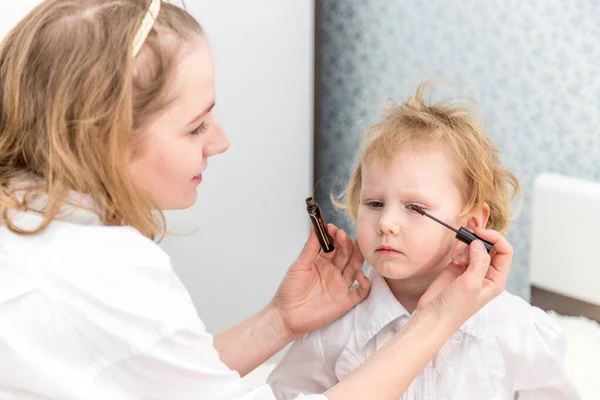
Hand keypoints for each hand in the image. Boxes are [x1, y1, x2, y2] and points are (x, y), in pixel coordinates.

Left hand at [272, 224, 370, 338]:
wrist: (286, 315)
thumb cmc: (289, 290)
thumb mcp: (299, 266)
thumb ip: (310, 248)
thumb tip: (315, 227)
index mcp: (323, 263)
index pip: (334, 246)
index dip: (335, 237)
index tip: (331, 228)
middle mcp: (334, 272)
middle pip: (346, 255)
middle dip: (345, 243)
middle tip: (342, 234)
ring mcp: (340, 286)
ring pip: (355, 269)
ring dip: (357, 257)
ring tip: (357, 245)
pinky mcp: (345, 302)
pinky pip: (361, 292)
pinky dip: (364, 283)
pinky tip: (359, 274)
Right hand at [417, 228, 511, 325]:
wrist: (433, 315)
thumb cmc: (455, 307)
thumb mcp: (471, 284)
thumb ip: (479, 261)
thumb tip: (479, 242)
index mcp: (495, 280)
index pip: (505, 252)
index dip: (495, 239)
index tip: (480, 232)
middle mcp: (486, 274)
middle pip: (490, 247)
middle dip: (479, 239)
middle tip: (467, 235)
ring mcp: (471, 270)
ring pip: (475, 247)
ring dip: (466, 246)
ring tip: (457, 257)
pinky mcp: (457, 268)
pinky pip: (462, 251)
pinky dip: (458, 250)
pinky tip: (453, 258)